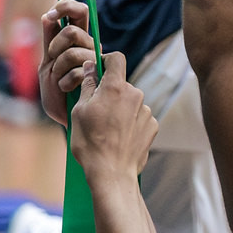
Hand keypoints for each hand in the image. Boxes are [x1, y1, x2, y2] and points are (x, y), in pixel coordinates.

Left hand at [37, 0, 96, 127]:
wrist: (67, 118)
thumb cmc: (57, 94)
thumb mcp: (46, 65)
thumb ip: (49, 42)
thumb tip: (48, 17)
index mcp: (77, 40)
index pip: (78, 12)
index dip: (66, 7)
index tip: (52, 14)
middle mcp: (89, 46)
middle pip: (74, 31)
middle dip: (57, 44)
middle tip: (51, 57)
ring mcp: (95, 61)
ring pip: (73, 51)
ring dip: (59, 67)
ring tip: (59, 80)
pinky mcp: (98, 75)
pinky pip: (79, 70)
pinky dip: (65, 81)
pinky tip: (66, 89)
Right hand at [70, 52, 157, 180]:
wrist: (112, 173)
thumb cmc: (90, 143)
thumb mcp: (79, 111)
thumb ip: (87, 86)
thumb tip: (91, 68)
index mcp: (115, 88)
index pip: (116, 59)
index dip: (106, 61)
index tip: (98, 69)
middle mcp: (135, 95)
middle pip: (122, 85)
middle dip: (110, 93)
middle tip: (96, 111)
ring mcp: (146, 111)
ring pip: (131, 102)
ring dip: (120, 109)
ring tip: (107, 130)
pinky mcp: (153, 126)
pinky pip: (139, 117)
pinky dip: (130, 123)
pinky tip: (120, 138)